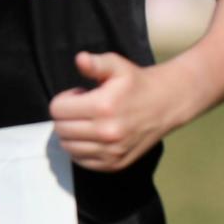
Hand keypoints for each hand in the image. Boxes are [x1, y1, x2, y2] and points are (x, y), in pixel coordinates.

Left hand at [48, 51, 176, 171]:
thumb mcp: (117, 66)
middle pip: (60, 129)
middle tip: (82, 108)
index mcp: (103, 107)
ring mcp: (112, 151)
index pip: (57, 110)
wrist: (166, 104)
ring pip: (68, 147)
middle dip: (65, 117)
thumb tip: (81, 59)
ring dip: (71, 134)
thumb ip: (96, 63)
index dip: (63, 100)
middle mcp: (107, 132)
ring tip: (88, 121)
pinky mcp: (115, 164)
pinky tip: (92, 136)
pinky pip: (81, 161)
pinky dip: (80, 149)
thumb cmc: (137, 83)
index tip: (78, 96)